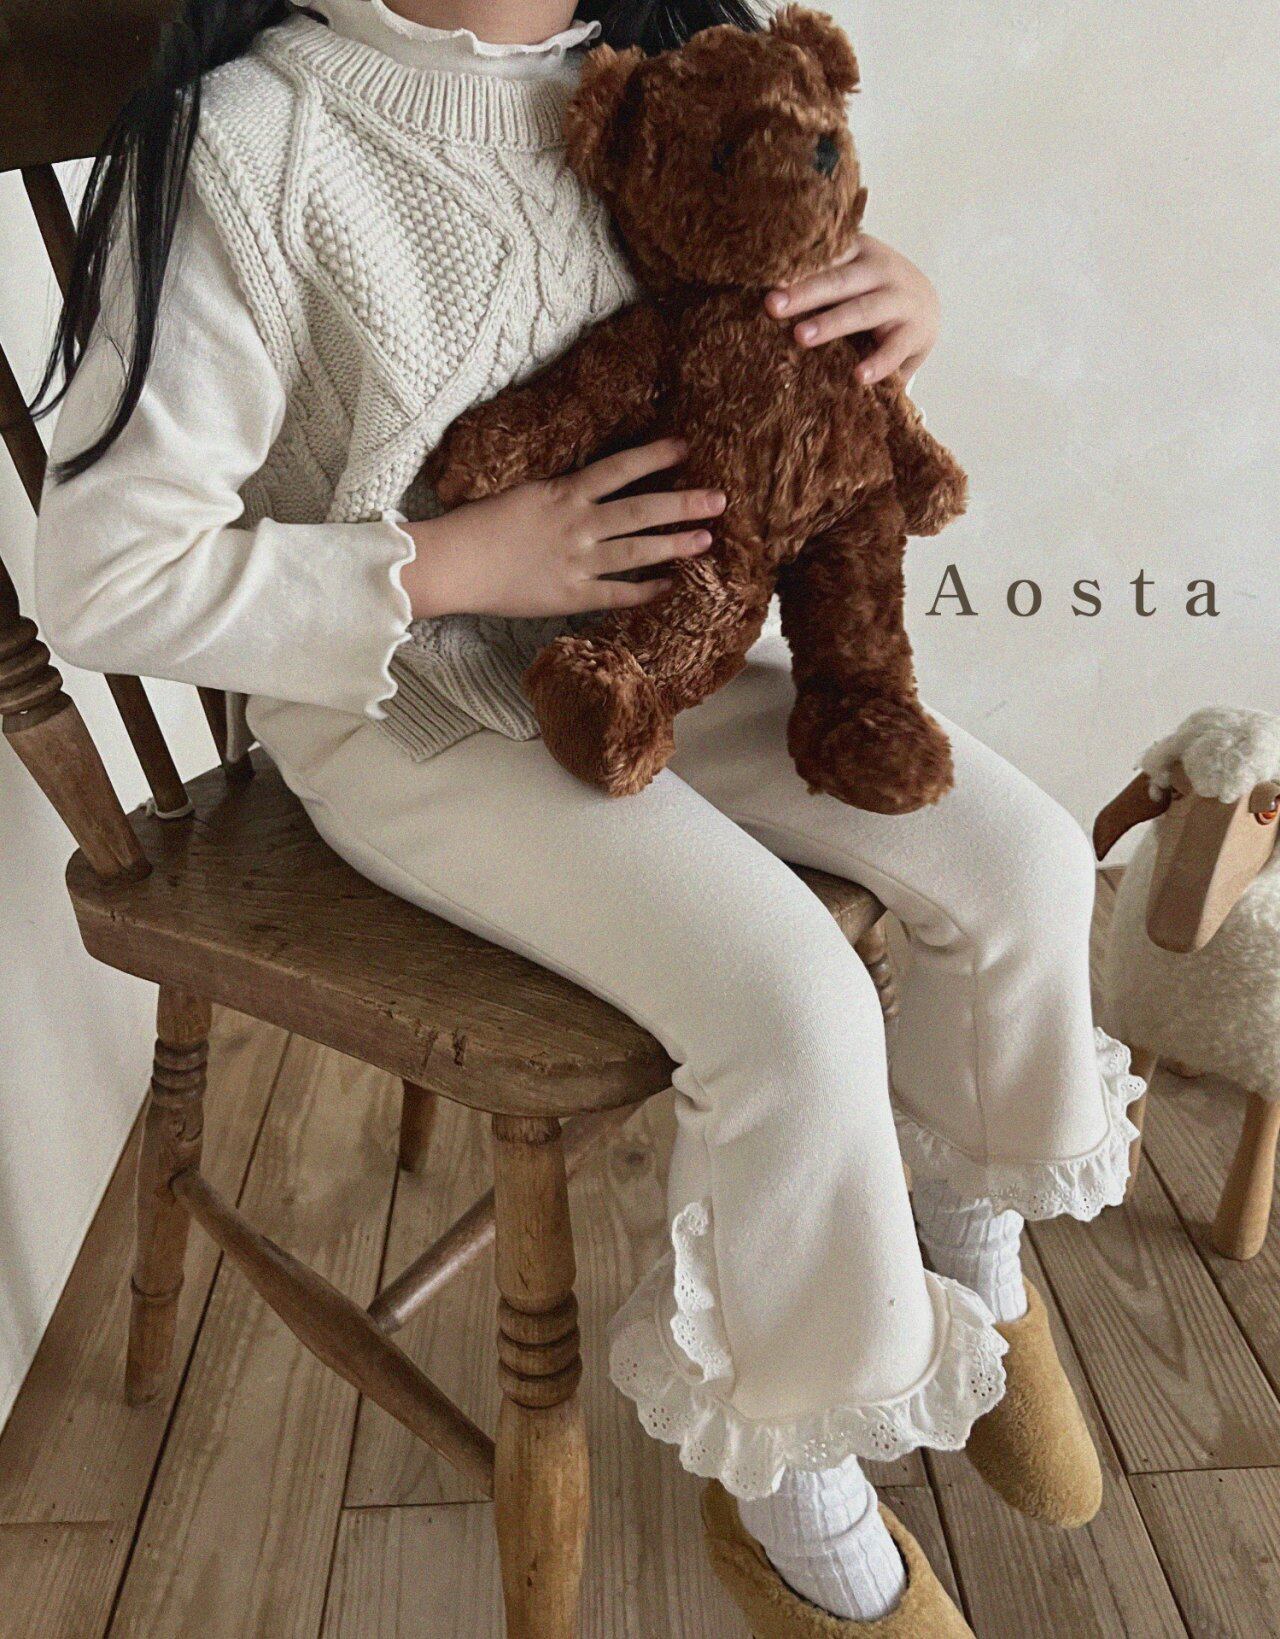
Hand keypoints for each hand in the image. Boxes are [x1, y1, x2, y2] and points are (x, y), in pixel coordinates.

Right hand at [402, 438, 723, 620]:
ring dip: (674, 545)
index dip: (654, 457)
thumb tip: (588, 487)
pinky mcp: (570, 595)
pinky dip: (645, 591)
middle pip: (641, 510)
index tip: (685, 447)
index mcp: (563, 494)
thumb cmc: (478, 525)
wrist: (454, 563)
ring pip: (637, 551)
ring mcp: (577, 561)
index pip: (618, 468)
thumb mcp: (523, 494)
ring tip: (706, 540)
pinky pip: (617, 593)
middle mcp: (577, 525)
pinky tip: (670, 586)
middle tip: (719, 499)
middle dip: (683, 504)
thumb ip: (560, 493)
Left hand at [766, 234, 939, 384]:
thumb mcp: (849, 278)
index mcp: (858, 252)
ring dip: (832, 323)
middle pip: (839, 280)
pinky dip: (877, 363)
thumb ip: (818, 280)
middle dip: (805, 292)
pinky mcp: (915, 332)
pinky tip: (858, 376)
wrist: (927, 307)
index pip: (826, 255)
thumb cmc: (871, 294)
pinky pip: (894, 349)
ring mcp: (900, 299)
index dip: (797, 263)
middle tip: (772, 305)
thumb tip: (763, 297)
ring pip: (863, 310)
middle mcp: (880, 269)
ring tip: (801, 337)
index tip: (767, 274)